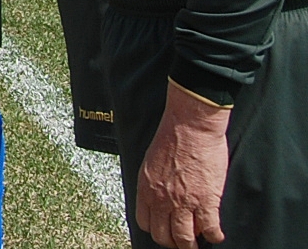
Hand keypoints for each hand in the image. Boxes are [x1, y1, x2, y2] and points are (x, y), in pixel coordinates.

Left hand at [137, 81, 229, 247]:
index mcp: (145, 187)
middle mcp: (161, 198)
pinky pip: (210, 229)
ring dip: (191, 245)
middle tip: (182, 241)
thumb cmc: (172, 136)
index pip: (145, 221)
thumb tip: (160, 196)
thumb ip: (154, 182)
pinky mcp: (206, 200)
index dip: (156, 229)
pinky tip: (217, 235)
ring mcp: (183, 202)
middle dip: (172, 242)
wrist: (191, 125)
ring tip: (198, 243)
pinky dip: (214, 236)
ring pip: (184, 238)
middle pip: (163, 235)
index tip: (164, 230)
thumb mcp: (151, 161)